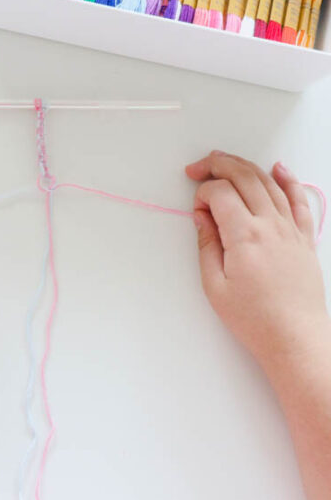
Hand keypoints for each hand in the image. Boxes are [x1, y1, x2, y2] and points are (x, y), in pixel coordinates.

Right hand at [186, 152, 327, 370]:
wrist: (295, 338)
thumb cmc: (256, 319)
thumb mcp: (215, 286)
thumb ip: (207, 245)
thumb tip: (202, 217)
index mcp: (245, 236)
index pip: (220, 193)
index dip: (202, 192)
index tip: (196, 207)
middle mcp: (270, 225)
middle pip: (244, 177)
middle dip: (219, 165)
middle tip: (201, 166)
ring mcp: (291, 229)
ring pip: (269, 182)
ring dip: (246, 166)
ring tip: (227, 161)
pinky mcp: (304, 238)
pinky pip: (298, 199)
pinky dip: (288, 179)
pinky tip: (279, 168)